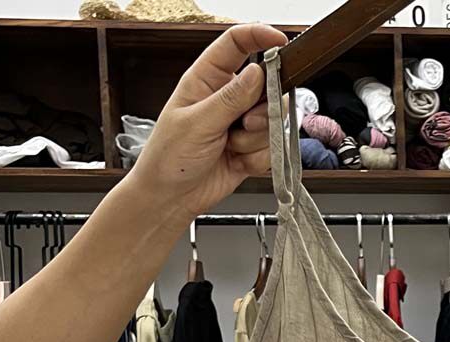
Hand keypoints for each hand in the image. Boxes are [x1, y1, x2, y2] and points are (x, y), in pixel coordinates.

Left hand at [129, 23, 288, 223]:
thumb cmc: (169, 157)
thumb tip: (257, 72)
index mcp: (207, 79)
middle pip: (266, 87)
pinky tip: (238, 163)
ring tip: (232, 148)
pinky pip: (272, 149)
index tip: (280, 42)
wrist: (172, 197)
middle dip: (263, 109)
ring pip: (272, 121)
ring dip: (257, 140)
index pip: (236, 45)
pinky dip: (259, 160)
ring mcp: (241, 124)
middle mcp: (227, 98)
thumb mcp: (197, 123)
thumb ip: (230, 99)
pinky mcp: (251, 149)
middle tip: (246, 125)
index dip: (259, 37)